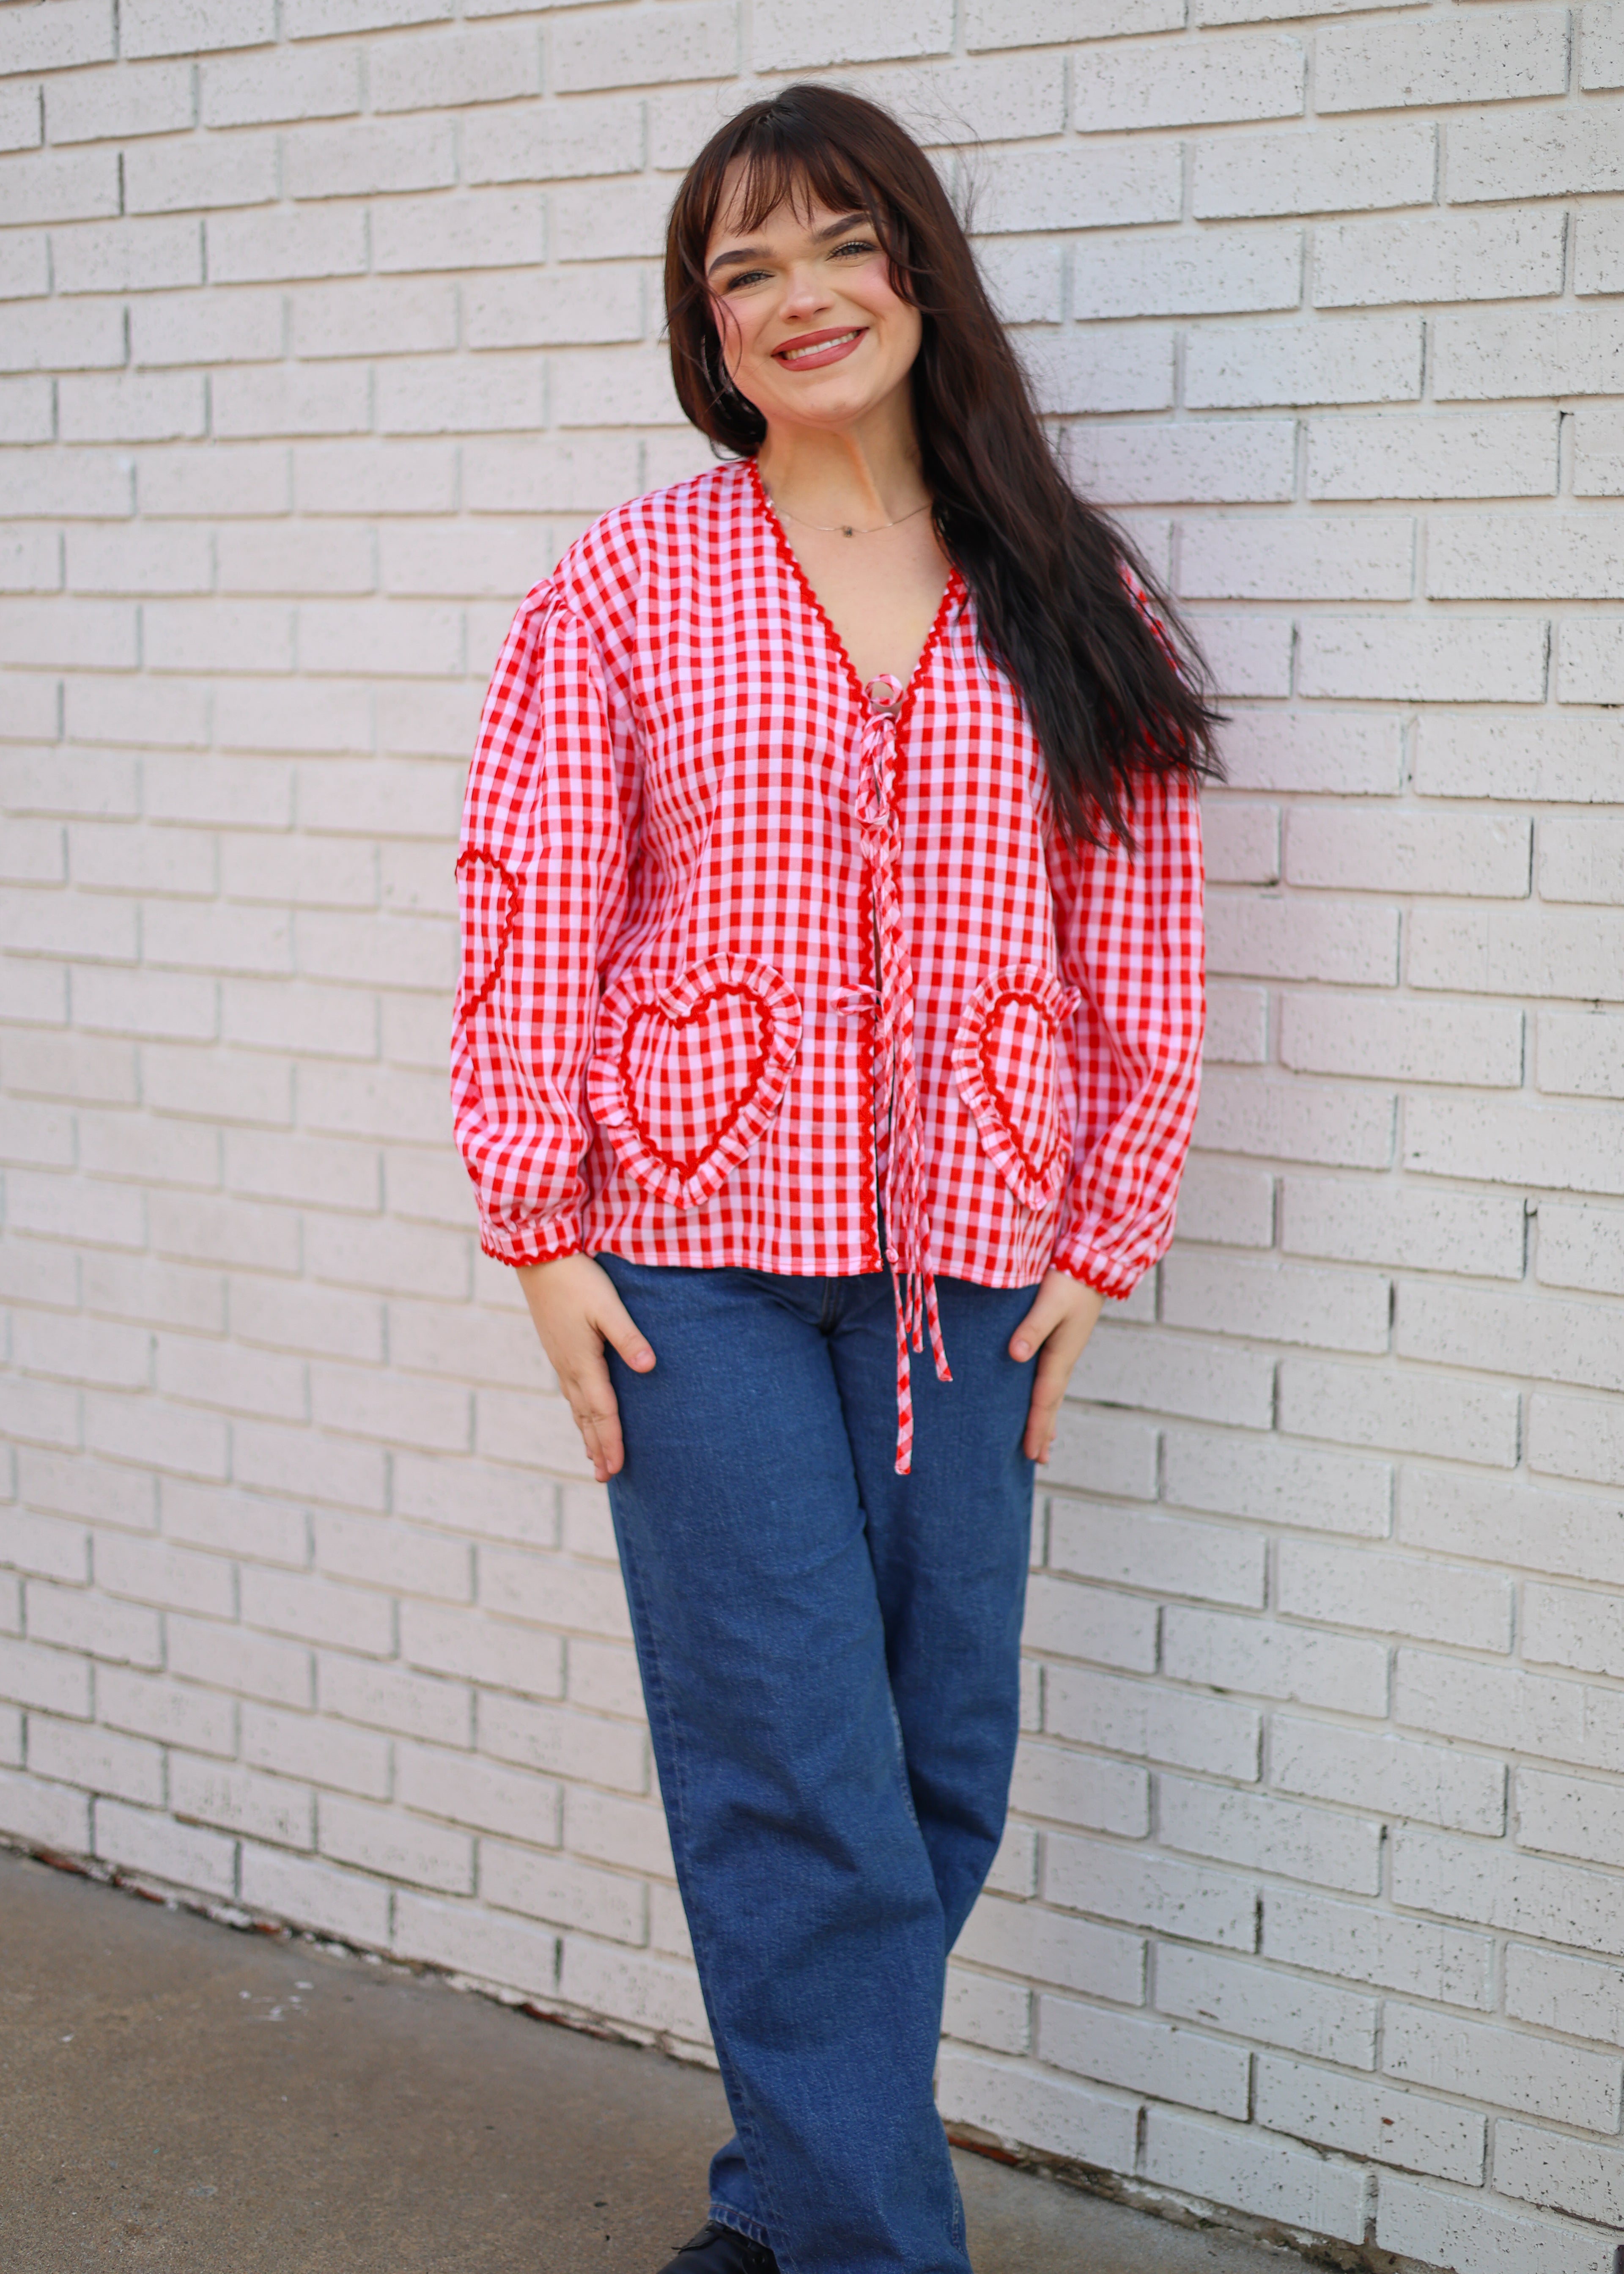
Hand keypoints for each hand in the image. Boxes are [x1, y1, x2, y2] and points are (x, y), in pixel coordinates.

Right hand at [515, 1254, 654, 1483]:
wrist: (538, 1258)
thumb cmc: (577, 1280)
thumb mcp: (608, 1306)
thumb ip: (628, 1337)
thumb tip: (649, 1368)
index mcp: (583, 1362)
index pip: (603, 1412)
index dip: (612, 1442)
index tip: (617, 1470)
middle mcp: (568, 1367)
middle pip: (587, 1417)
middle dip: (597, 1448)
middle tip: (605, 1478)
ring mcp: (560, 1359)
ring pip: (576, 1406)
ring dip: (586, 1433)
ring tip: (593, 1457)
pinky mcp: (557, 1348)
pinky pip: (569, 1391)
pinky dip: (578, 1411)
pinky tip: (580, 1412)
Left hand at [1010, 1269, 1105, 1463]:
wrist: (1095, 1262)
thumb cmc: (1070, 1280)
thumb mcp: (1049, 1302)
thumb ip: (1032, 1327)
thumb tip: (1016, 1354)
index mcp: (1060, 1355)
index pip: (1044, 1400)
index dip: (1036, 1427)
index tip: (1029, 1455)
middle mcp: (1064, 1358)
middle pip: (1050, 1403)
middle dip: (1042, 1431)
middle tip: (1037, 1461)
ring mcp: (1065, 1351)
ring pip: (1052, 1392)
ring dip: (1046, 1417)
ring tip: (1042, 1442)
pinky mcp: (1062, 1341)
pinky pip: (1052, 1378)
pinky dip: (1047, 1396)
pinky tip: (1043, 1398)